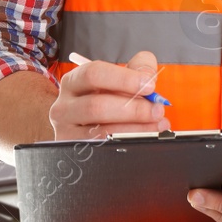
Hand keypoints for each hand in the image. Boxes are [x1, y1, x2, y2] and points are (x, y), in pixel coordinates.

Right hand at [49, 50, 170, 140]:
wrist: (89, 126)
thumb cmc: (106, 99)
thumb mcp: (118, 80)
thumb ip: (137, 69)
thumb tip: (149, 75)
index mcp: (74, 81)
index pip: (94, 74)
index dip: (123, 79)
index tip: (149, 85)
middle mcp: (64, 106)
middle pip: (97, 105)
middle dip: (133, 108)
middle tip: (156, 110)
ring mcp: (66, 131)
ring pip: (101, 132)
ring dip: (135, 129)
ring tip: (156, 124)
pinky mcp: (73, 151)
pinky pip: (103, 150)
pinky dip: (127, 143)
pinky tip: (143, 138)